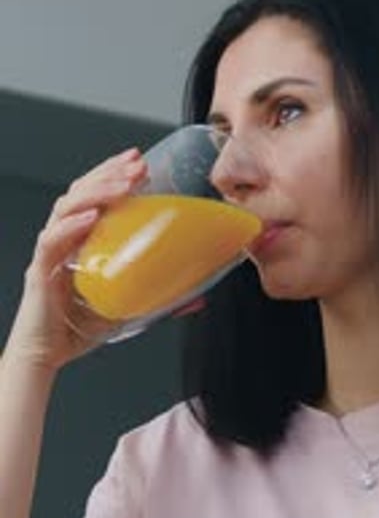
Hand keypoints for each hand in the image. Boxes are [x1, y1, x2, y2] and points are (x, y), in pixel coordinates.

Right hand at [6, 148, 147, 371]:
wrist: (46, 356)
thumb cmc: (78, 328)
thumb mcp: (127, 306)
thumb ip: (157, 298)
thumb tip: (197, 298)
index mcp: (82, 240)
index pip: (95, 195)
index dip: (114, 174)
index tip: (141, 161)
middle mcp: (64, 239)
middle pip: (81, 192)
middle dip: (110, 174)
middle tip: (137, 165)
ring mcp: (51, 252)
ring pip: (67, 207)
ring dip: (96, 191)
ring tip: (121, 185)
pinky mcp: (40, 271)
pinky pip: (52, 241)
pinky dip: (71, 226)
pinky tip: (91, 217)